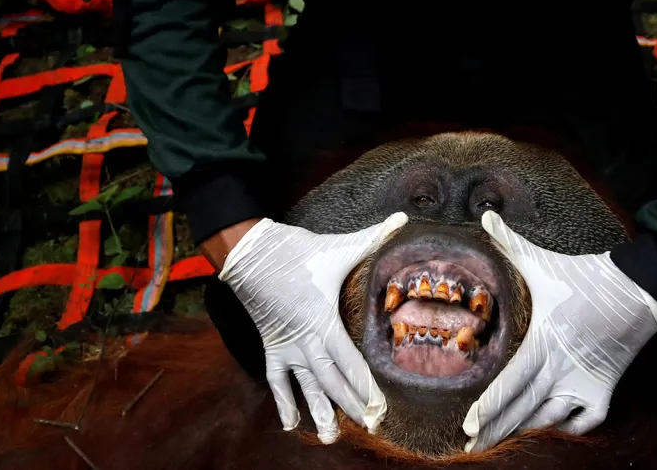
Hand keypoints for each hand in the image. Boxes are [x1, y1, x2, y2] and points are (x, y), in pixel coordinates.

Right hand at [219, 212, 407, 441]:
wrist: (253, 254)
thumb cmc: (300, 252)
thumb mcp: (340, 246)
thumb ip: (374, 236)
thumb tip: (403, 218)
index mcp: (323, 321)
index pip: (348, 362)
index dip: (364, 386)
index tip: (380, 405)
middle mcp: (305, 340)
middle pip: (331, 381)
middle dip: (351, 405)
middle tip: (371, 426)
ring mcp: (287, 346)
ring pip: (305, 387)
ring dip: (318, 412)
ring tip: (332, 438)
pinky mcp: (272, 346)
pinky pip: (276, 380)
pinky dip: (283, 401)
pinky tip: (292, 425)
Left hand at [461, 212, 656, 452]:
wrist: (639, 289)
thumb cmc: (585, 276)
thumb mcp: (543, 261)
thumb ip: (509, 242)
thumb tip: (484, 215)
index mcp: (544, 343)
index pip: (511, 385)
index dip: (489, 408)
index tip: (468, 428)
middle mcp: (562, 370)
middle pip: (524, 411)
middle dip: (496, 432)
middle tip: (472, 449)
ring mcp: (585, 383)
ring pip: (551, 420)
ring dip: (526, 431)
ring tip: (501, 442)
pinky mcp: (605, 389)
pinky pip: (585, 422)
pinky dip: (568, 429)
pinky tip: (550, 429)